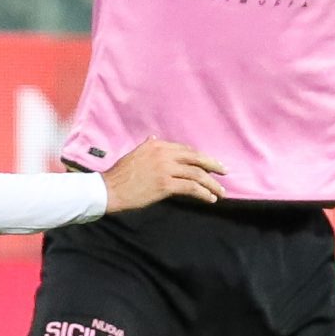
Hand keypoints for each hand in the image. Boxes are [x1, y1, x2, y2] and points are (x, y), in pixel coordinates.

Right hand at [101, 137, 224, 210]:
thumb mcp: (135, 154)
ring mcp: (165, 169)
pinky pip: (191, 187)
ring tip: (221, 192)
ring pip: (197, 174)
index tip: (211, 164)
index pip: (186, 150)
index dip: (201, 157)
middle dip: (213, 166)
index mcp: (157, 144)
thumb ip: (147, 146)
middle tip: (225, 173)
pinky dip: (203, 193)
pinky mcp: (165, 184)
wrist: (109, 189)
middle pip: (196, 158)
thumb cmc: (120, 174)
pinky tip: (210, 198)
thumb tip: (154, 137)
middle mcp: (163, 153)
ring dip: (212, 184)